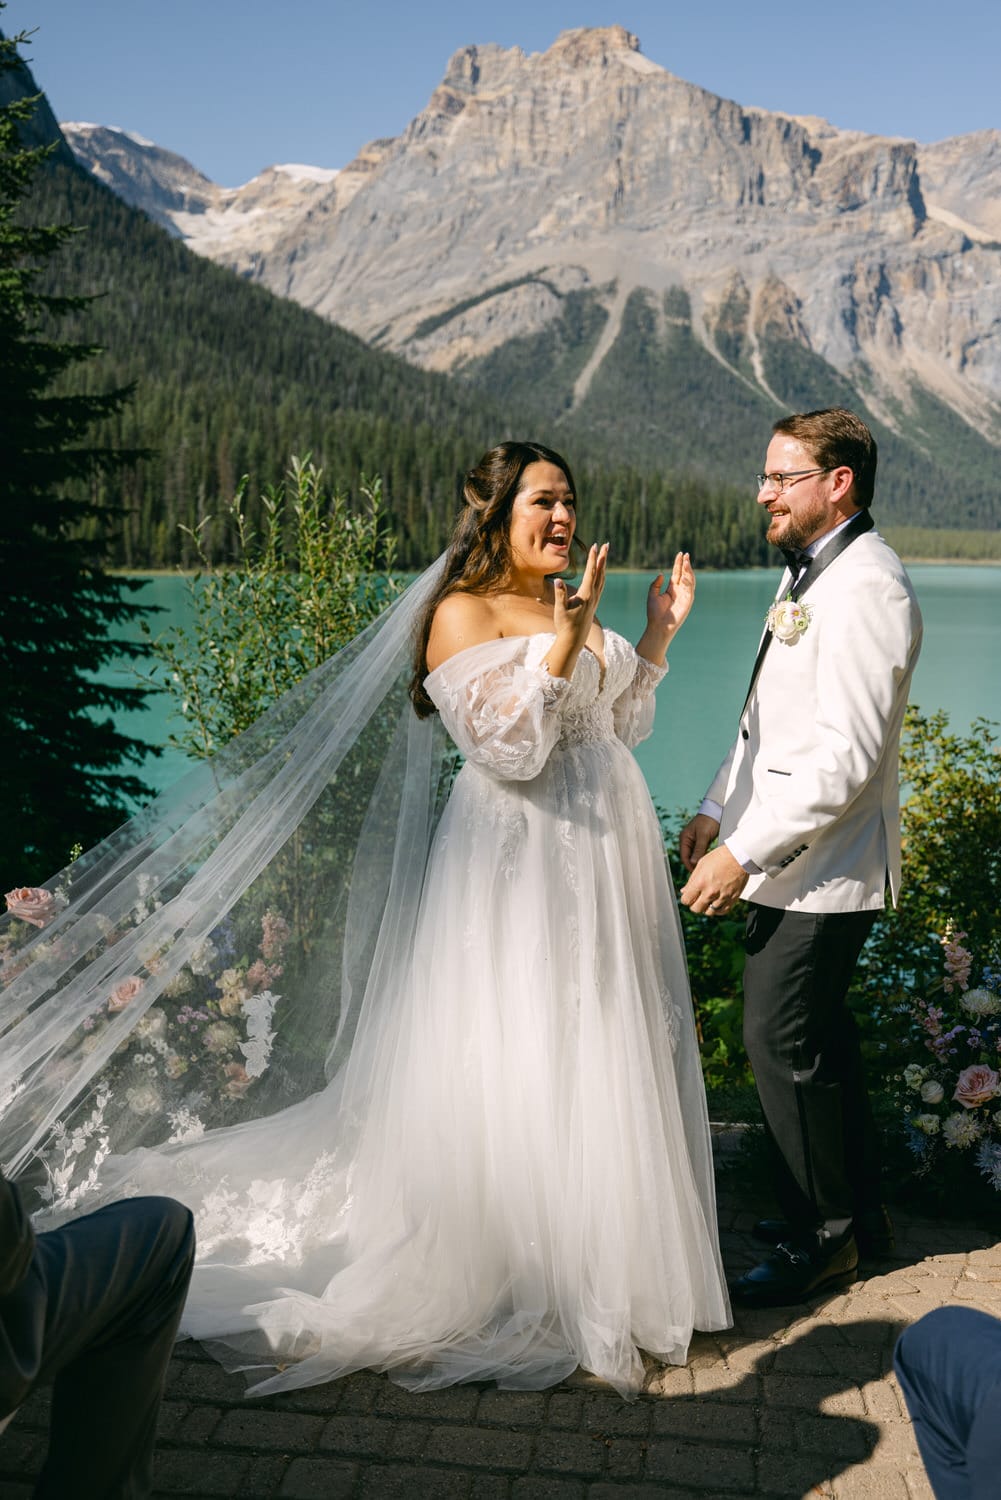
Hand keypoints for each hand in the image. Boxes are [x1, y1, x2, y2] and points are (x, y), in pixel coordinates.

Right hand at [546, 543, 607, 680]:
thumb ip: (560, 595)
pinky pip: (600, 586)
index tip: (595, 546)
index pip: (591, 573)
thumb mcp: (560, 610)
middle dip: (602, 558)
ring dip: (603, 565)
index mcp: (586, 595)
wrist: (574, 640)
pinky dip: (602, 576)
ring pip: (602, 579)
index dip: (593, 558)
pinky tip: (601, 573)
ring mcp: (595, 600)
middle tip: (606, 544)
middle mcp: (593, 596)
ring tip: (605, 554)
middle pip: (600, 573)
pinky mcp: (594, 604)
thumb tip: (558, 580)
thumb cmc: (565, 625)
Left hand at [647, 553, 694, 637]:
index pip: (677, 573)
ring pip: (689, 580)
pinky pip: (690, 589)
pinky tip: (684, 575)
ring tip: (686, 561)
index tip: (680, 554)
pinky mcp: (688, 601)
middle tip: (686, 555)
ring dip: (688, 571)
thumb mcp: (652, 595)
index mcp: (672, 589)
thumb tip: (661, 574)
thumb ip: (656, 585)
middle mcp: (680, 591)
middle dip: (686, 565)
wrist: (658, 626)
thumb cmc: (654, 613)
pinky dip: (688, 581)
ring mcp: (685, 596)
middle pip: (684, 574)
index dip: (679, 564)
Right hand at [679, 813, 718, 873]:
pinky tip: (709, 863)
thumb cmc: (709, 821)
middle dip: (694, 865)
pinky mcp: (701, 842)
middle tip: (702, 874)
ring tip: (706, 870)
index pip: (684, 856)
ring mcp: (694, 842)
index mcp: (684, 838)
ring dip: (699, 862)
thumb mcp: (703, 836)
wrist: (717, 811)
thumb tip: (693, 863)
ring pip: (695, 856)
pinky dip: (703, 858)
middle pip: (689, 857)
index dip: (689, 865)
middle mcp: (687, 841)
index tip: (696, 873)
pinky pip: (700, 853)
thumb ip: (698, 849)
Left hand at [679, 844, 748, 915]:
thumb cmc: (720, 857)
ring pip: (709, 912)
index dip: (686, 898)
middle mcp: (711, 892)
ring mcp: (722, 897)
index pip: (686, 900)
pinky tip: (716, 903)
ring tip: (707, 900)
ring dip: (706, 907)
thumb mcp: (701, 865)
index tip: (688, 896)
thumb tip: (684, 891)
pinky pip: (722, 911)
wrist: (739, 856)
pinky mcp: (732, 899)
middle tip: (697, 898)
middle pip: (696, 909)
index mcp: (700, 882)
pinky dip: (718, 909)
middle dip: (694, 904)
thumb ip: (691, 881)